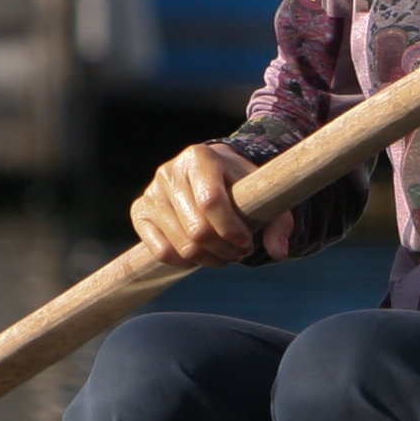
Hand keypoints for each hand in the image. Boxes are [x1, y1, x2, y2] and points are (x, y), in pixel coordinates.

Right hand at [131, 142, 294, 267]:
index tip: (246, 242)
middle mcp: (170, 171)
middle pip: (197, 230)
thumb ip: (278, 222)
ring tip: (224, 255)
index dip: (231, 229)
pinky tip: (200, 256)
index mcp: (200, 157)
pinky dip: (184, 262)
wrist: (208, 173)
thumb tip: (279, 251)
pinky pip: (160, 252)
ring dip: (208, 259)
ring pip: (182, 245)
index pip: (211, 201)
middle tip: (238, 252)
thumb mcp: (263, 195)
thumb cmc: (239, 185)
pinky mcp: (140, 211)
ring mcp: (152, 192)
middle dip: (224, 250)